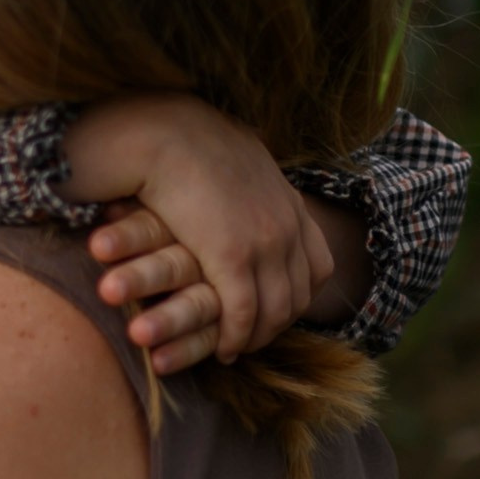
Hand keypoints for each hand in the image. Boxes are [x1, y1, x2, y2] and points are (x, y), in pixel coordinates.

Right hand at [66, 96, 333, 362]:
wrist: (162, 129)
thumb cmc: (184, 140)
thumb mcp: (236, 159)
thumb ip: (250, 182)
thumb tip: (244, 187)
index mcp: (289, 201)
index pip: (317, 264)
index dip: (298, 294)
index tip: (274, 309)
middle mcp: (287, 224)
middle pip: (298, 294)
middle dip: (277, 324)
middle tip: (252, 341)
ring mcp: (265, 241)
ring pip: (274, 310)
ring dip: (256, 337)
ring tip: (234, 350)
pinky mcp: (233, 257)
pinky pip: (242, 313)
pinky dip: (235, 338)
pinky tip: (221, 348)